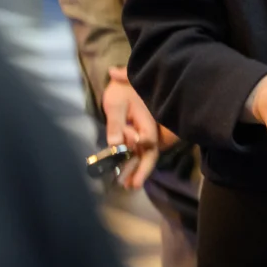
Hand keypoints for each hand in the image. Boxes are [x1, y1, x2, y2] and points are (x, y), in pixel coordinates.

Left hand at [102, 67, 158, 189]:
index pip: (147, 142)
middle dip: (141, 170)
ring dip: (136, 170)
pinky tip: (125, 174)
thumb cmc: (121, 91)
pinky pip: (140, 152)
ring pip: (145, 155)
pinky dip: (134, 163)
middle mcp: (151, 130)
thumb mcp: (115, 105)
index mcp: (147, 123)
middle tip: (132, 186)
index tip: (123, 157)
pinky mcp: (141, 135)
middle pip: (150, 153)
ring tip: (126, 185)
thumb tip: (115, 144)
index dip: (136, 151)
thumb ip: (115, 124)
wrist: (126, 81)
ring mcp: (146, 133)